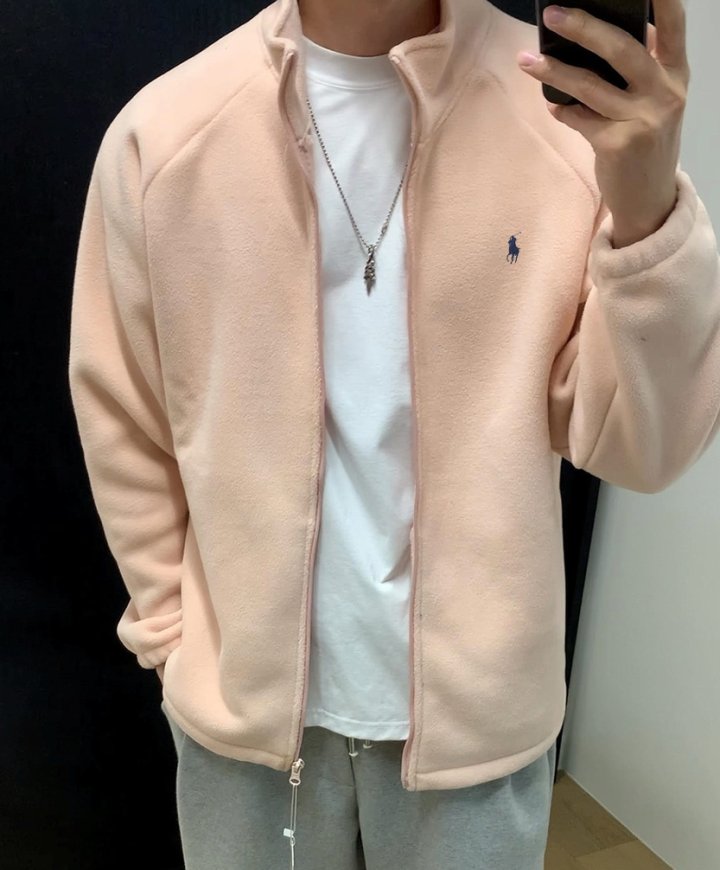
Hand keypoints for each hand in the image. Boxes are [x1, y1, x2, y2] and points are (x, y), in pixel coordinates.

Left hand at [517, 1, 689, 246]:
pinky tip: (555, 108)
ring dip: (554, 72)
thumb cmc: (646, 143)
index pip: (674, 26)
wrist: (649, 200)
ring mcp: (643, 120)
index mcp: (677, 75)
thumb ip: (641, 70)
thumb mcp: (657, 102)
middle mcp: (665, 93)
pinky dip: (563, 111)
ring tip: (527, 61)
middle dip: (584, 27)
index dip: (663, 0)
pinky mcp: (618, 145)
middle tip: (552, 15)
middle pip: (621, 48)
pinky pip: (579, 119)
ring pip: (590, 85)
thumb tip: (596, 34)